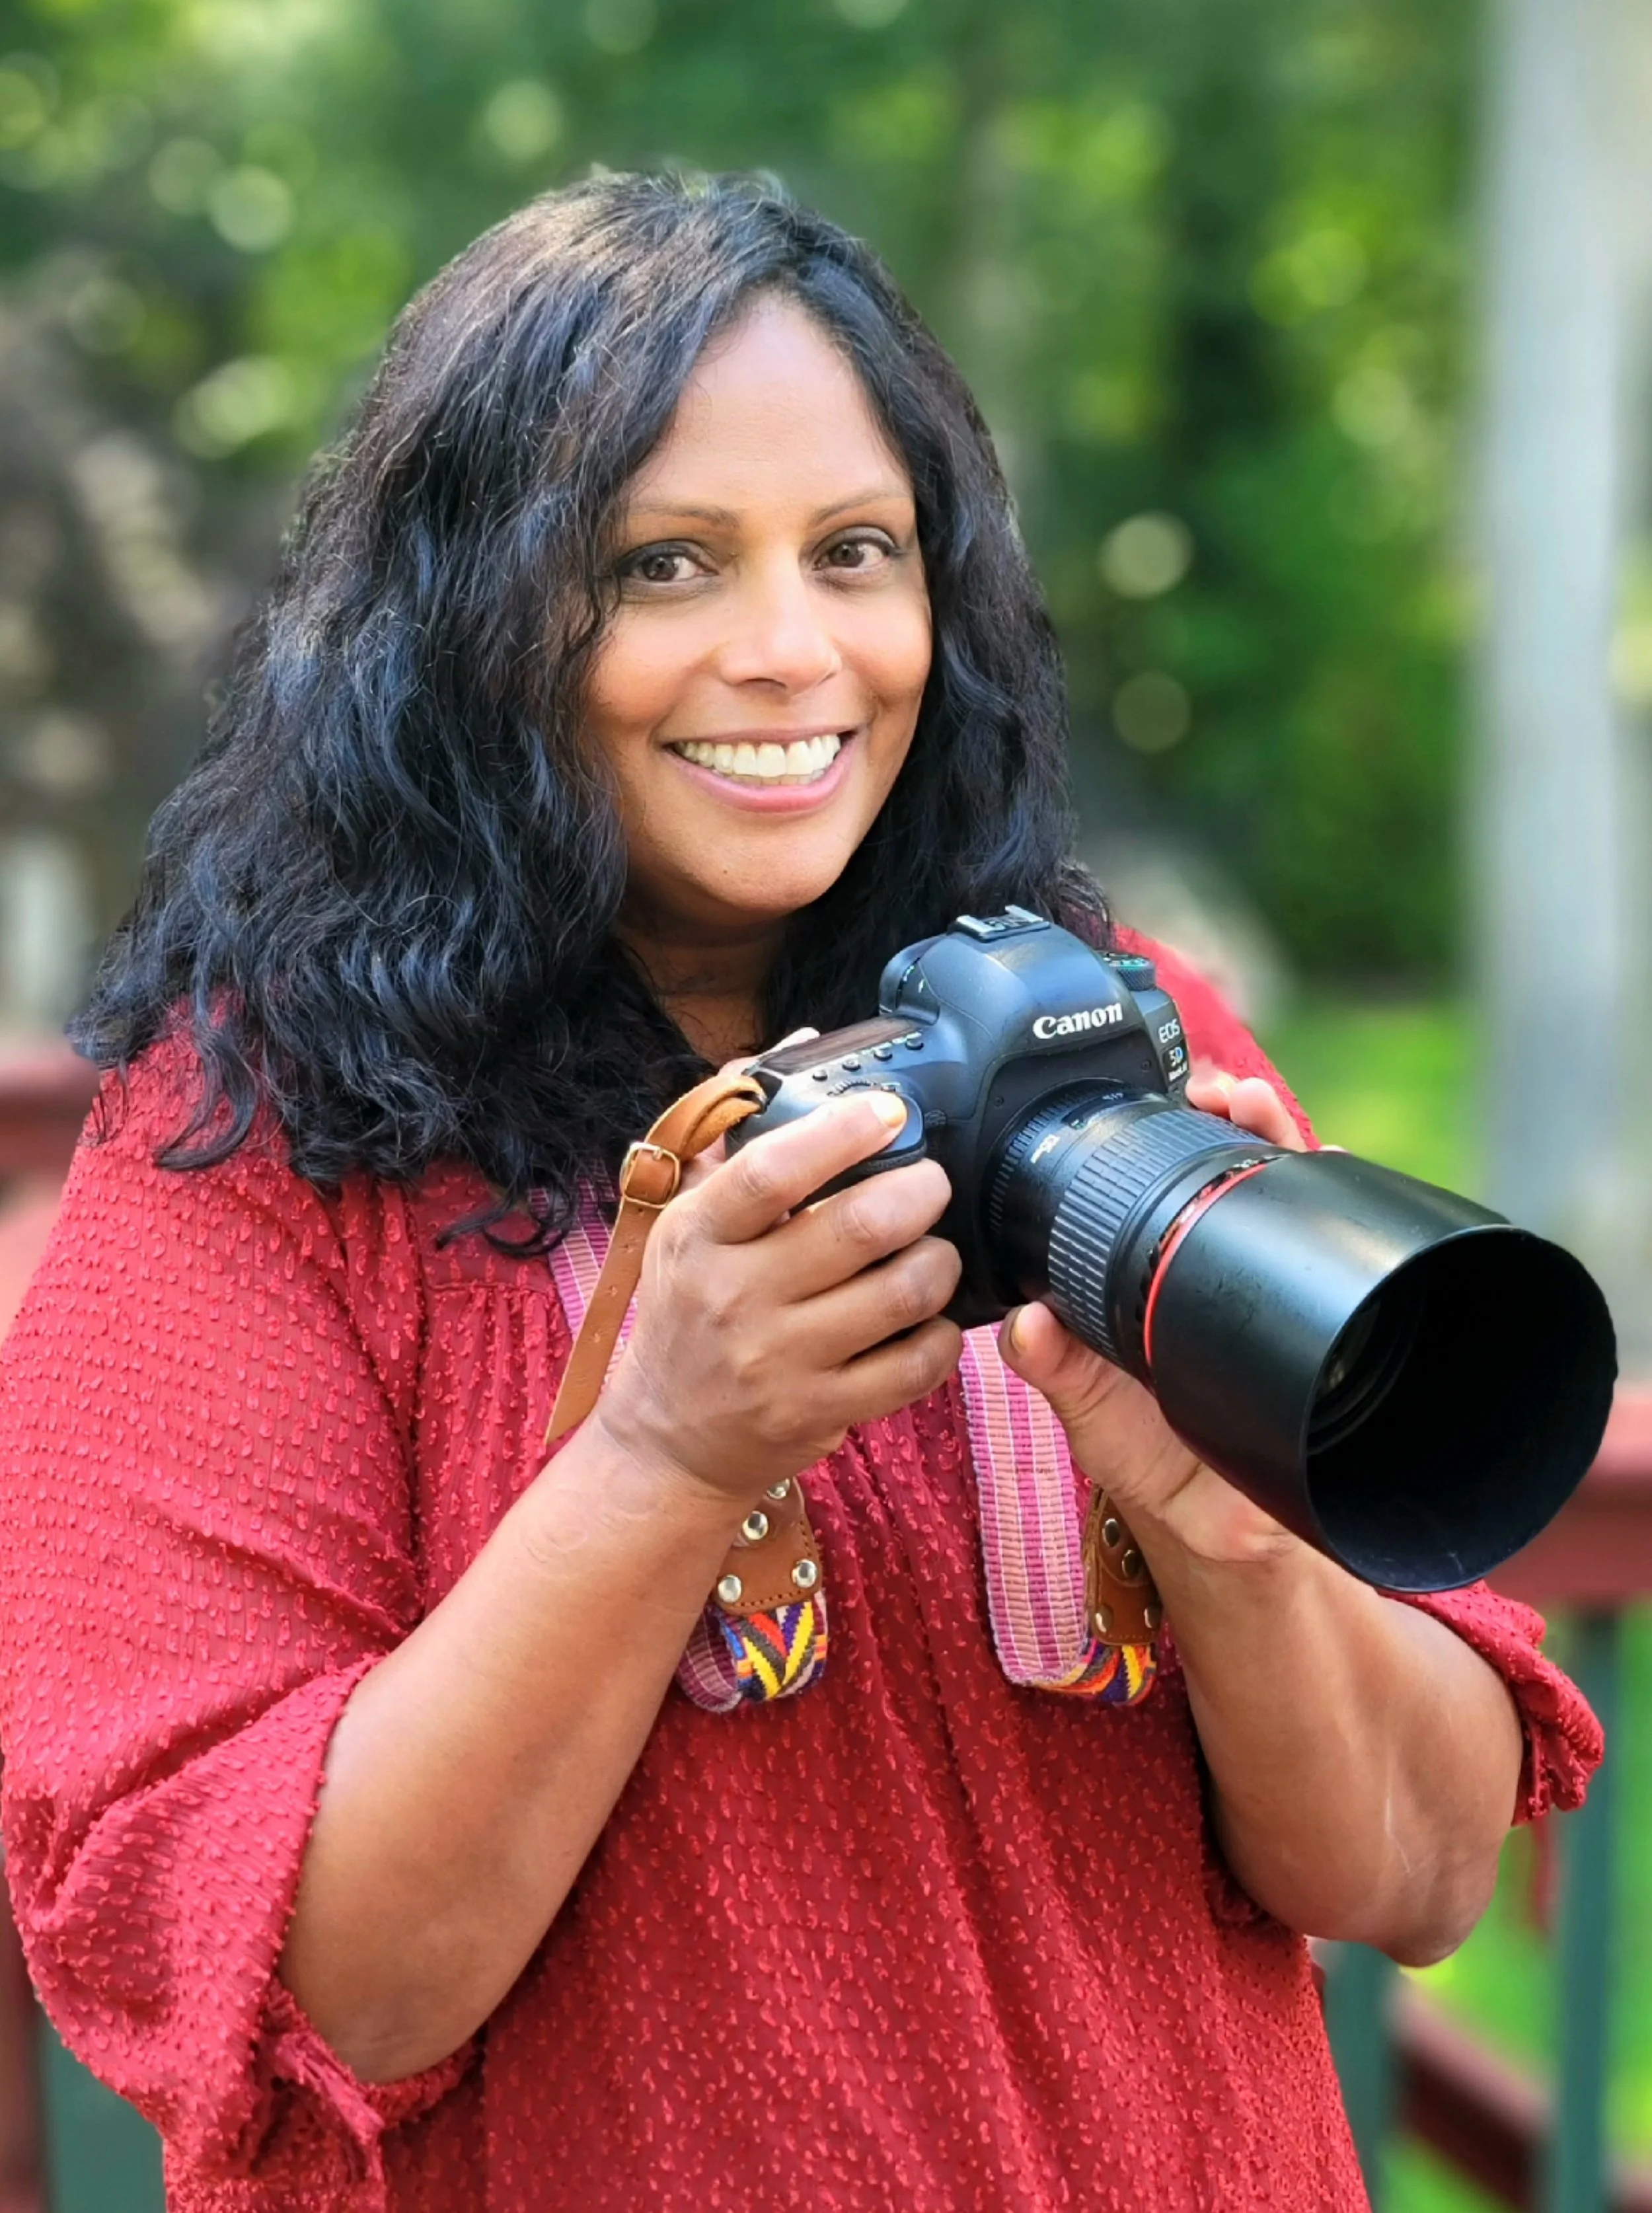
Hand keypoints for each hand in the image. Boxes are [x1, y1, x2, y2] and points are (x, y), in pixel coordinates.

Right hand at [595, 1087, 962, 1506]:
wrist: (668, 1437)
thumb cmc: (689, 1311)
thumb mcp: (686, 1223)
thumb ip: (734, 1134)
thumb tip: (794, 1048)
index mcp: (697, 1236)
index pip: (770, 1172)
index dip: (841, 1133)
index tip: (888, 1109)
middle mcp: (734, 1297)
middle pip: (857, 1228)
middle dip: (919, 1191)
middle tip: (934, 1181)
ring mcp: (779, 1361)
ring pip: (899, 1295)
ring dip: (939, 1262)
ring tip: (937, 1249)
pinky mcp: (819, 1412)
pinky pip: (913, 1366)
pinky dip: (941, 1335)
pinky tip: (932, 1319)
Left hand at [998, 1066, 1310, 1569]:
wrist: (1246, 1537)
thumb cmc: (1163, 1476)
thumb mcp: (1102, 1431)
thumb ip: (1066, 1381)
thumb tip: (1026, 1325)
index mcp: (1134, 1285)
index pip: (1139, 1189)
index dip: (1145, 1139)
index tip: (1152, 1103)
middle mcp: (1195, 1270)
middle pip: (1213, 1166)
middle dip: (1220, 1114)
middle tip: (1221, 1091)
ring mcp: (1258, 1280)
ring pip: (1268, 1185)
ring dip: (1268, 1135)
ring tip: (1257, 1107)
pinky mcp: (1310, 1304)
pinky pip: (1321, 1235)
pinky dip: (1324, 1190)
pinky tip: (1323, 1162)